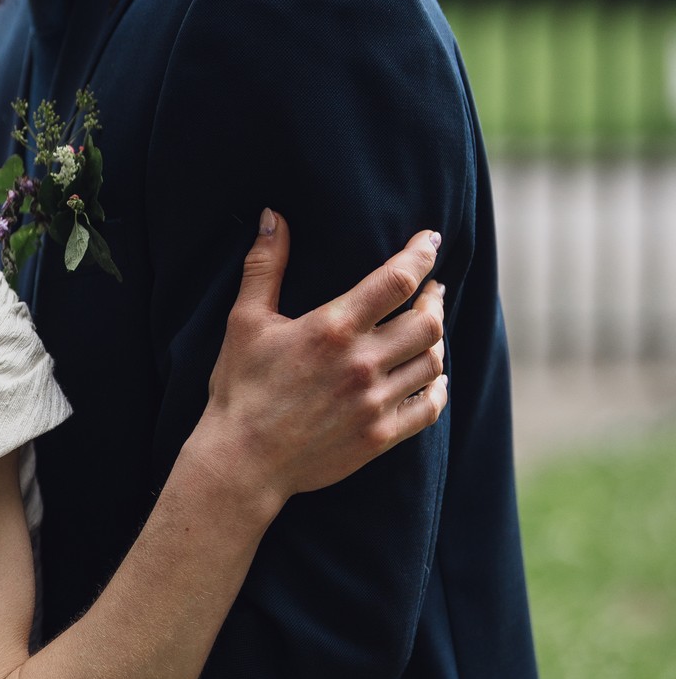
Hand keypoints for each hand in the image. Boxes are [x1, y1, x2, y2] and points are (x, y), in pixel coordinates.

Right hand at [199, 212, 447, 516]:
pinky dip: (438, 388)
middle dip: (434, 300)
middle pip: (428, 322)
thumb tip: (273, 217)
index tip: (431, 241)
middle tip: (430, 292)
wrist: (242, 461)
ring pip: (433, 362)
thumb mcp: (245, 321)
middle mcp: (362, 364)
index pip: (397, 280)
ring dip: (435, 342)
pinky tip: (432, 378)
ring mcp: (375, 402)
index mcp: (333, 328)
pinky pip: (430, 408)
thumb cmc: (240, 388)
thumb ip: (263, 266)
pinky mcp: (380, 436)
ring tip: (426, 331)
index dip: (421, 255)